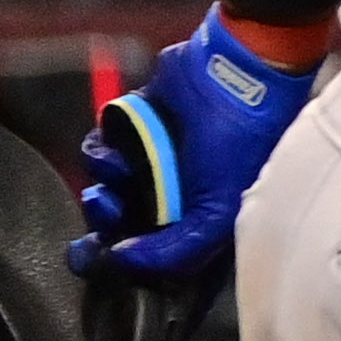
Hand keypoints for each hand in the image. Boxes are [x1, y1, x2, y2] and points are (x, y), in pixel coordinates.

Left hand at [72, 7, 321, 281]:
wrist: (234, 72)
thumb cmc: (241, 143)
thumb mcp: (220, 210)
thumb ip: (175, 251)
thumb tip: (121, 260)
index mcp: (202, 223)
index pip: (158, 260)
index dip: (126, 268)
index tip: (104, 262)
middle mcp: (175, 198)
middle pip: (121, 228)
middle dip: (104, 228)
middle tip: (103, 218)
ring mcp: (153, 164)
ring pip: (106, 190)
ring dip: (105, 185)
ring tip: (120, 170)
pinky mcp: (134, 130)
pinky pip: (99, 151)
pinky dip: (100, 150)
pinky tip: (117, 146)